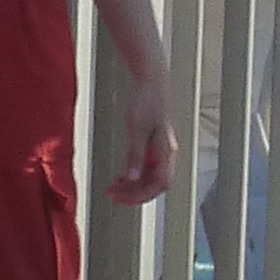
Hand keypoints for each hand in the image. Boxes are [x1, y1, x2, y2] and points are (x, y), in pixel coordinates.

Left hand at [107, 90, 176, 206]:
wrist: (152, 81)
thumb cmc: (146, 101)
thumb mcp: (137, 129)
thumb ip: (135, 156)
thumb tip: (133, 178)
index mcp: (167, 151)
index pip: (160, 184)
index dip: (141, 195)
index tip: (121, 197)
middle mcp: (167, 154)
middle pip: (155, 185)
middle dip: (134, 194)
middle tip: (112, 195)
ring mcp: (161, 151)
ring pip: (151, 178)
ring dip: (133, 187)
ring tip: (113, 189)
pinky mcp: (155, 146)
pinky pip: (147, 169)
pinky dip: (134, 176)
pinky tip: (121, 177)